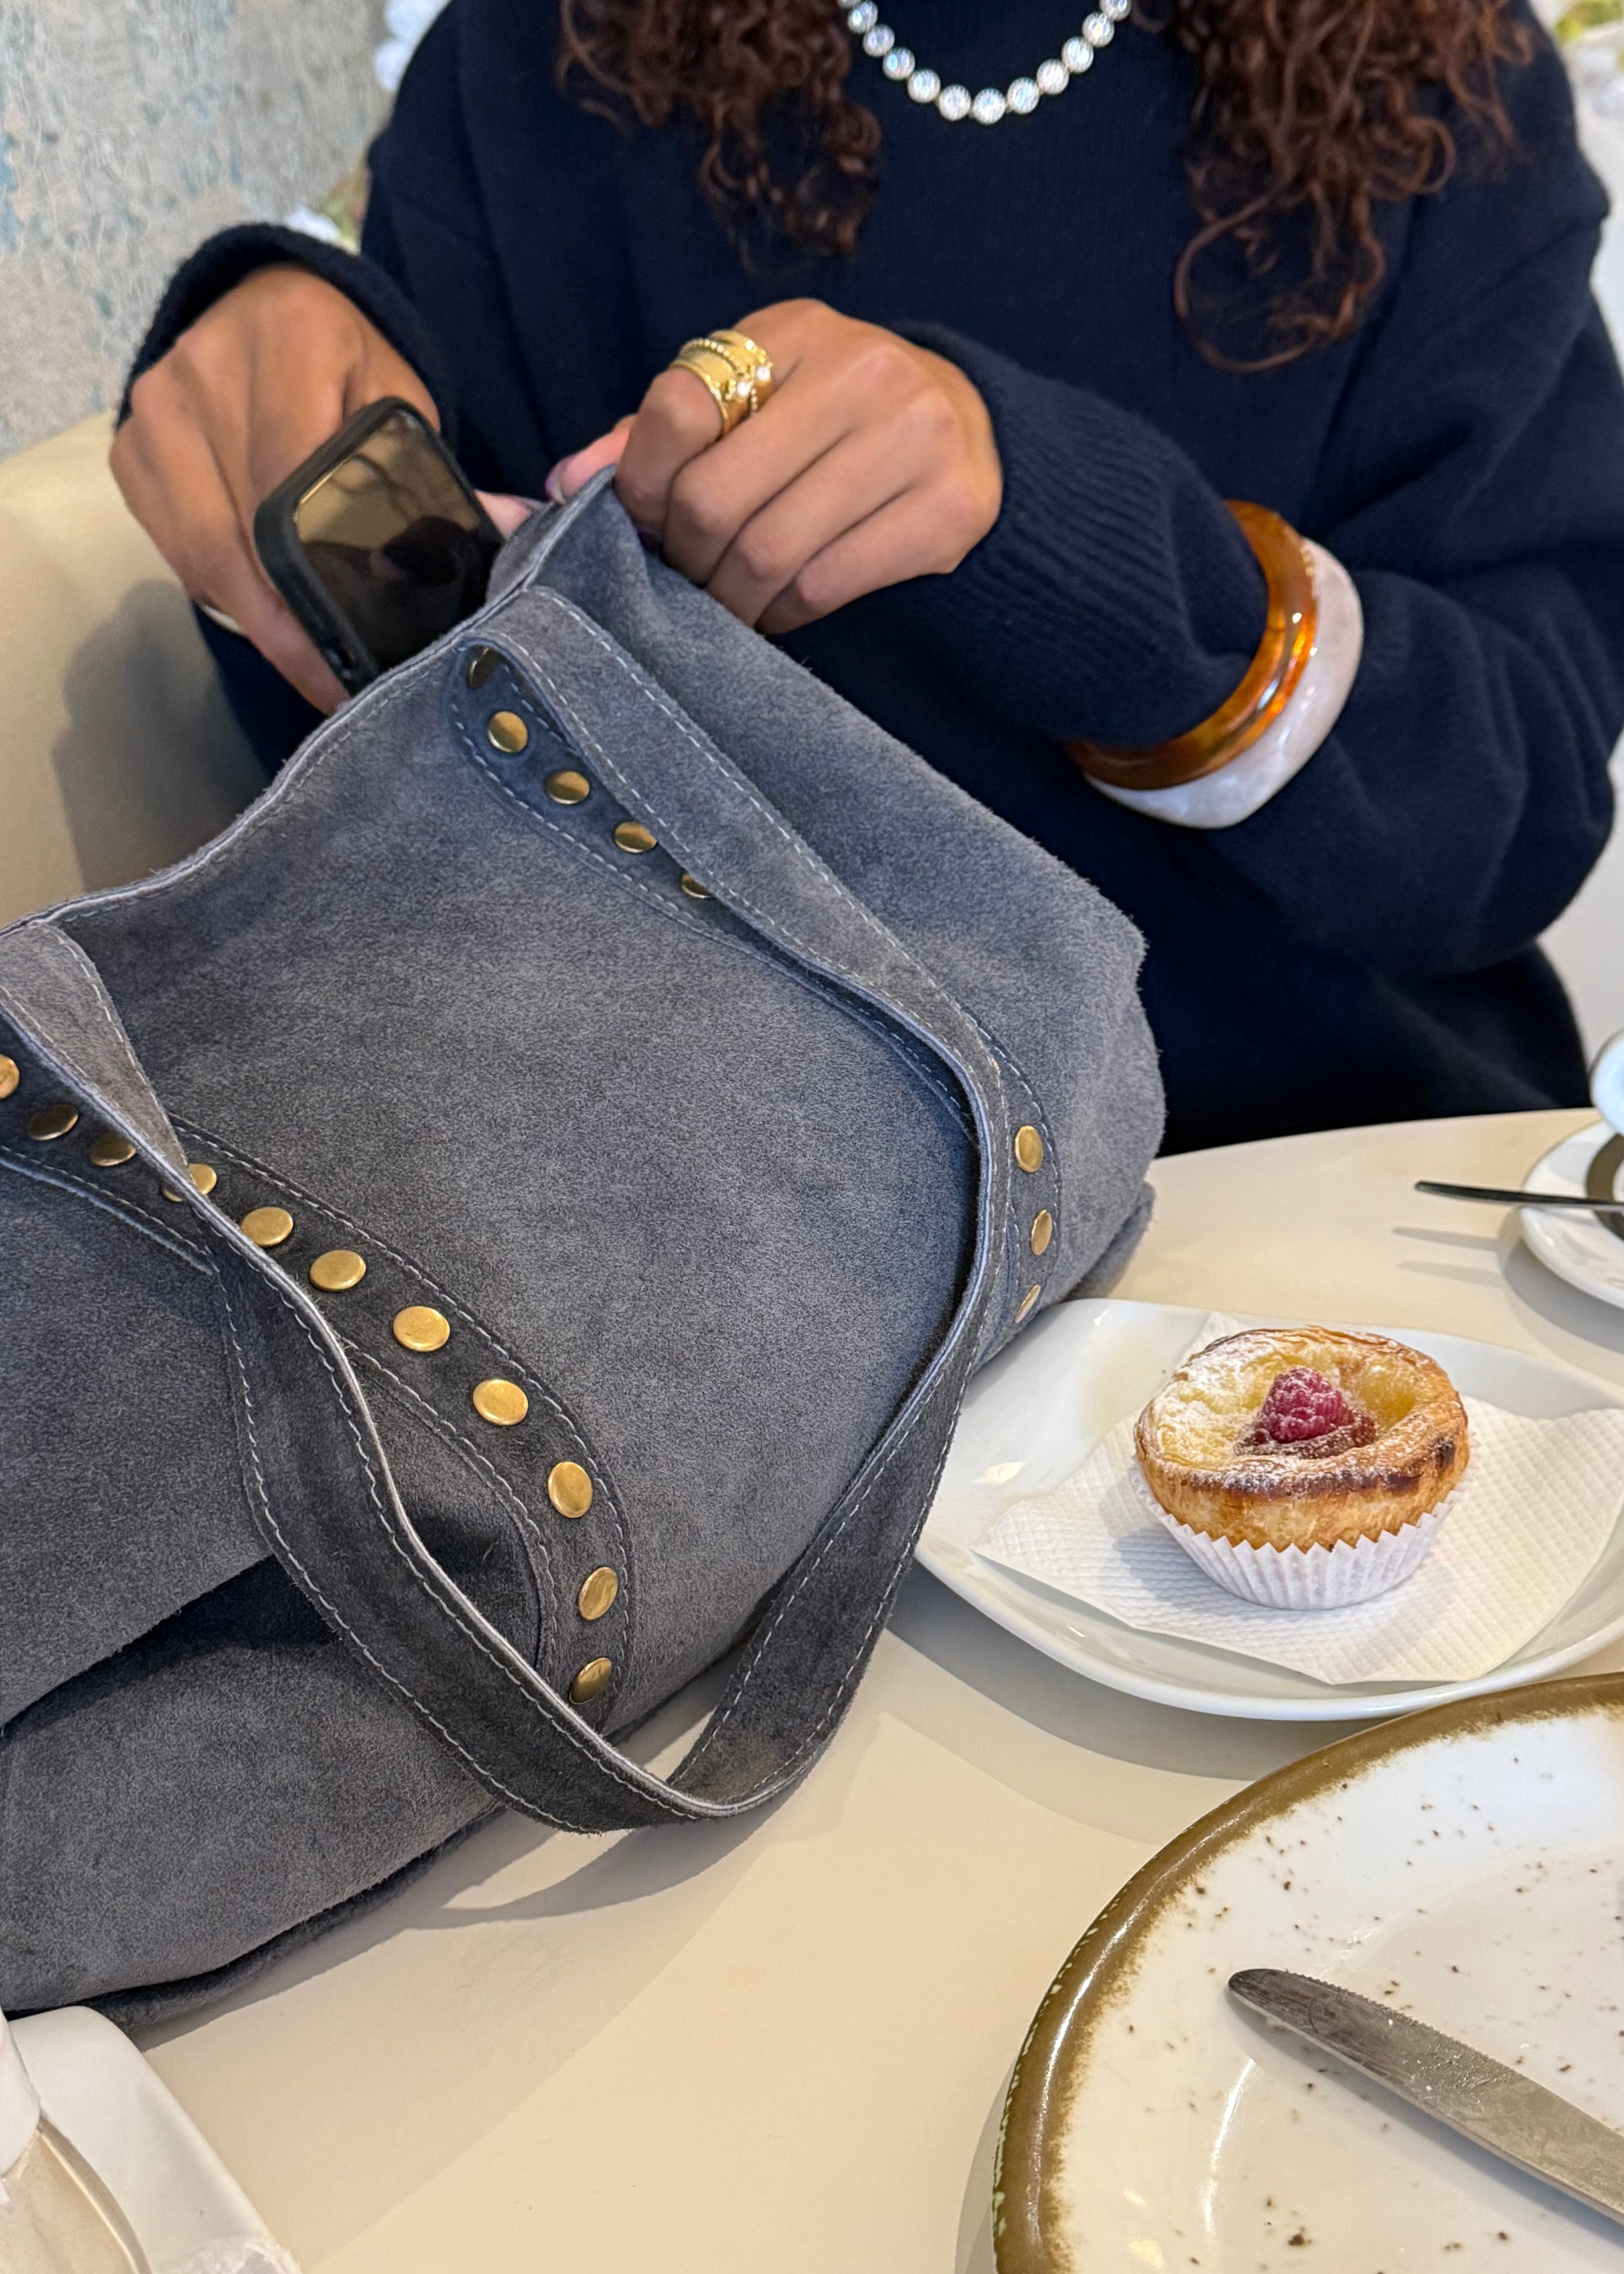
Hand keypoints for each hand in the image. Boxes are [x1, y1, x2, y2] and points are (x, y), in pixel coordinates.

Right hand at [112, 266, 440, 712]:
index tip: (352, 652)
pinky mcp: (131, 450)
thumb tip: (472, 546)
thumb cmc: (346, 362)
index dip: (319, 581)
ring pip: (202, 551)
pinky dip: (223, 590)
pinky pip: (176, 547)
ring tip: (306, 667)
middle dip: (288, 626)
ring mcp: (156, 409)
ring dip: (256, 620)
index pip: (291, 483)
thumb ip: (416, 471)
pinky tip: (266, 617)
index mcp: (288, 340)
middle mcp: (205, 369)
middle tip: (332, 684)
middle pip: (240, 533)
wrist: (267, 307)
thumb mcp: (397, 397)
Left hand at [549, 300, 1001, 635]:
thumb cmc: (831, 420)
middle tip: (688, 575)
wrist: (968, 431)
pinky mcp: (946, 511)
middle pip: (716, 498)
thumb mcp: (751, 400)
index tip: (648, 519)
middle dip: (685, 556)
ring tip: (728, 600)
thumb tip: (560, 483)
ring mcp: (914, 440)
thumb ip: (659, 434)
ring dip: (729, 597)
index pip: (678, 408)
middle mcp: (862, 372)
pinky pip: (823, 586)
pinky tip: (779, 606)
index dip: (642, 484)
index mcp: (794, 330)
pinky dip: (783, 612)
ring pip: (768, 553)